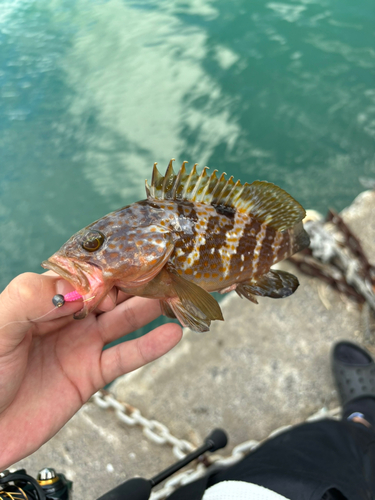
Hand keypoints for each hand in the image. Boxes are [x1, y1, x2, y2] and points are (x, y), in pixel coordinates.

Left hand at [0, 272, 181, 469]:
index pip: (82, 276)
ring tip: (174, 295)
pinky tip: (171, 335)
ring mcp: (80, 346)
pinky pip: (125, 358)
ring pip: (121, 321)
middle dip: (134, 282)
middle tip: (164, 270)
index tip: (125, 266)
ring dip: (147, 308)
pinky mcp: (89, 375)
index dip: (105, 271)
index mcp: (43, 299)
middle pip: (107, 294)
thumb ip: (29, 298)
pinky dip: (149, 347)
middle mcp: (66, 319)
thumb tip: (73, 286)